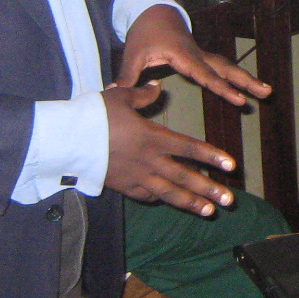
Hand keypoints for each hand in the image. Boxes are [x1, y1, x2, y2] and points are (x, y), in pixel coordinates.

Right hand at [102, 83, 236, 216]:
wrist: (67, 141)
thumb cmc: (94, 115)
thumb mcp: (121, 97)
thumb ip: (143, 95)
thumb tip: (157, 86)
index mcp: (153, 138)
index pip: (190, 149)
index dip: (212, 157)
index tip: (231, 165)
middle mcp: (149, 160)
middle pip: (185, 177)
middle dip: (209, 190)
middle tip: (229, 201)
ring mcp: (136, 177)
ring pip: (168, 193)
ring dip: (190, 203)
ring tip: (209, 211)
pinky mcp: (122, 186)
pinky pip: (146, 195)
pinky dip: (159, 198)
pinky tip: (170, 201)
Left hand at [118, 4, 269, 107]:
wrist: (153, 12)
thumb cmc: (144, 33)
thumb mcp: (133, 53)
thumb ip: (128, 75)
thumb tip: (116, 93)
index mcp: (183, 54)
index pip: (206, 75)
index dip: (222, 88)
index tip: (238, 99)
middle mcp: (197, 54)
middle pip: (227, 69)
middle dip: (246, 81)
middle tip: (267, 92)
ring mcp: (202, 55)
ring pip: (228, 67)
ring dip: (246, 79)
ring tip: (266, 91)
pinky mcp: (202, 57)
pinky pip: (222, 68)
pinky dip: (235, 77)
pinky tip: (246, 86)